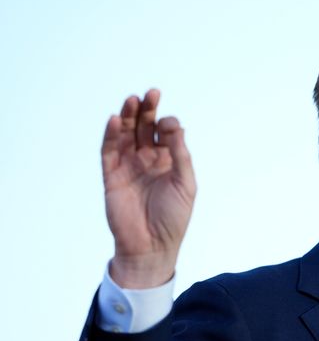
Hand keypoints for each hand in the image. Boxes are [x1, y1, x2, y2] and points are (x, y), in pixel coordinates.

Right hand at [102, 89, 195, 288]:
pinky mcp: (112, 175)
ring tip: (132, 100)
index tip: (170, 126)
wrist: (152, 246)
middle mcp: (148, 160)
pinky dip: (110, 135)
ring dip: (127, 116)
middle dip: (148, 110)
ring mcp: (129, 166)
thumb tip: (174, 126)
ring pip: (125, 134)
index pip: (166, 133)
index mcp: (169, 161)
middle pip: (145, 128)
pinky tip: (113, 119)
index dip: (168, 124)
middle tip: (151, 93)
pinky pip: (109, 151)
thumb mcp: (186, 184)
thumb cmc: (174, 218)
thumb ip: (181, 155)